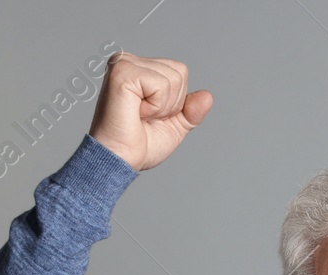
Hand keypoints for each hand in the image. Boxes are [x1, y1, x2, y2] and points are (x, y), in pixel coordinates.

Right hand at [89, 53, 211, 171]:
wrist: (120, 161)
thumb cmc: (139, 146)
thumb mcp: (174, 127)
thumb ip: (191, 111)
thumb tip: (208, 96)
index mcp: (139, 69)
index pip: (180, 72)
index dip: (175, 101)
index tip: (151, 116)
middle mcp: (129, 61)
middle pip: (180, 72)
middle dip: (170, 104)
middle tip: (144, 117)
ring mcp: (124, 63)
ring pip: (173, 78)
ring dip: (161, 107)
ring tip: (139, 115)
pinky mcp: (122, 72)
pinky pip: (161, 84)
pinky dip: (155, 106)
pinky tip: (135, 112)